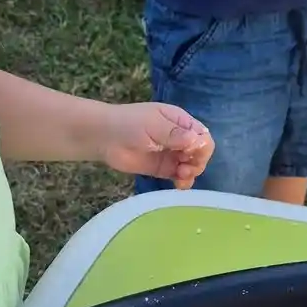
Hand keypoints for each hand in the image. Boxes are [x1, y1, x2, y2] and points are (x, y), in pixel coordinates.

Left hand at [98, 102, 212, 188]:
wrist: (104, 137)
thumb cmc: (129, 124)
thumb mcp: (152, 125)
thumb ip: (173, 134)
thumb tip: (196, 140)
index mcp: (180, 121)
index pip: (202, 135)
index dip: (202, 147)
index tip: (190, 154)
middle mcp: (179, 138)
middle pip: (200, 152)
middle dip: (197, 162)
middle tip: (184, 169)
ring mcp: (171, 154)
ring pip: (192, 165)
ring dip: (191, 172)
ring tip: (180, 177)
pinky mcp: (162, 168)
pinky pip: (179, 176)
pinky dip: (183, 181)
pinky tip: (179, 185)